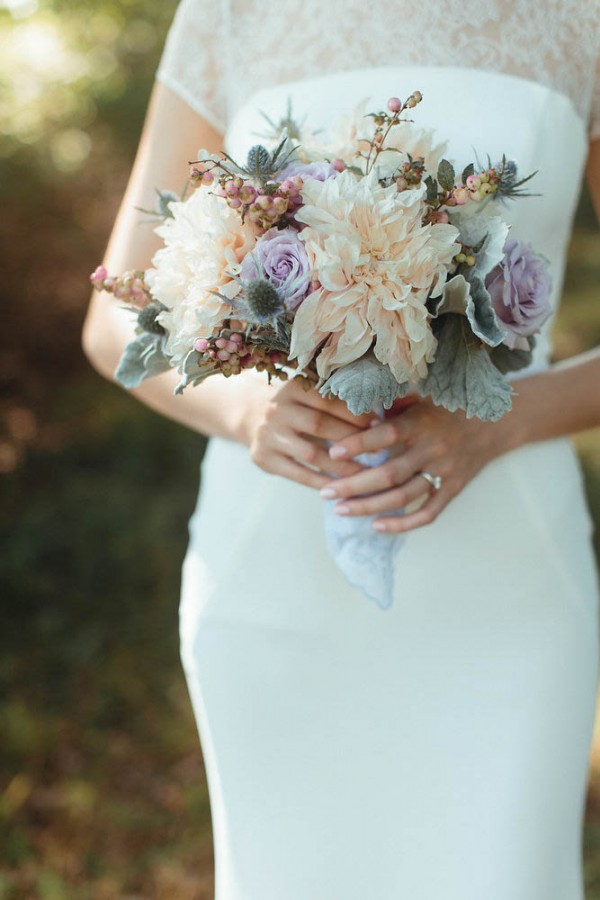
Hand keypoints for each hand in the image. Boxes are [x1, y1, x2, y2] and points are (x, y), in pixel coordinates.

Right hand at [244, 377, 374, 488]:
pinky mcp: (263, 458)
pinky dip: (322, 481)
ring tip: (365, 473)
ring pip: (311, 454)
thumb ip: (337, 399)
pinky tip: (342, 487)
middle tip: (378, 451)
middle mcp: (277, 409)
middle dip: (351, 439)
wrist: (252, 416)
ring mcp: (267, 435)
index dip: (354, 413)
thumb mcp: (309, 394)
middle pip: (320, 425)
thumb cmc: (297, 406)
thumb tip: (383, 413)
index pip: (328, 400)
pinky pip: (299, 474)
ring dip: (341, 466)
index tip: (378, 425)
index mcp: (292, 388)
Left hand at [319, 397, 506, 531]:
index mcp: (422, 422)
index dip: (359, 444)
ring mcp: (444, 471)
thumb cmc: (448, 407)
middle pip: (389, 473)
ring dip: (369, 506)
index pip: (386, 435)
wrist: (497, 422)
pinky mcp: (453, 489)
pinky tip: (377, 526)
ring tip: (340, 510)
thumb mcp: (422, 398)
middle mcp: (433, 448)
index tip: (332, 452)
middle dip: (353, 485)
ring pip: (403, 497)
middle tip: (325, 492)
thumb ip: (391, 406)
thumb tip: (354, 412)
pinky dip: (402, 524)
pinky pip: (428, 513)